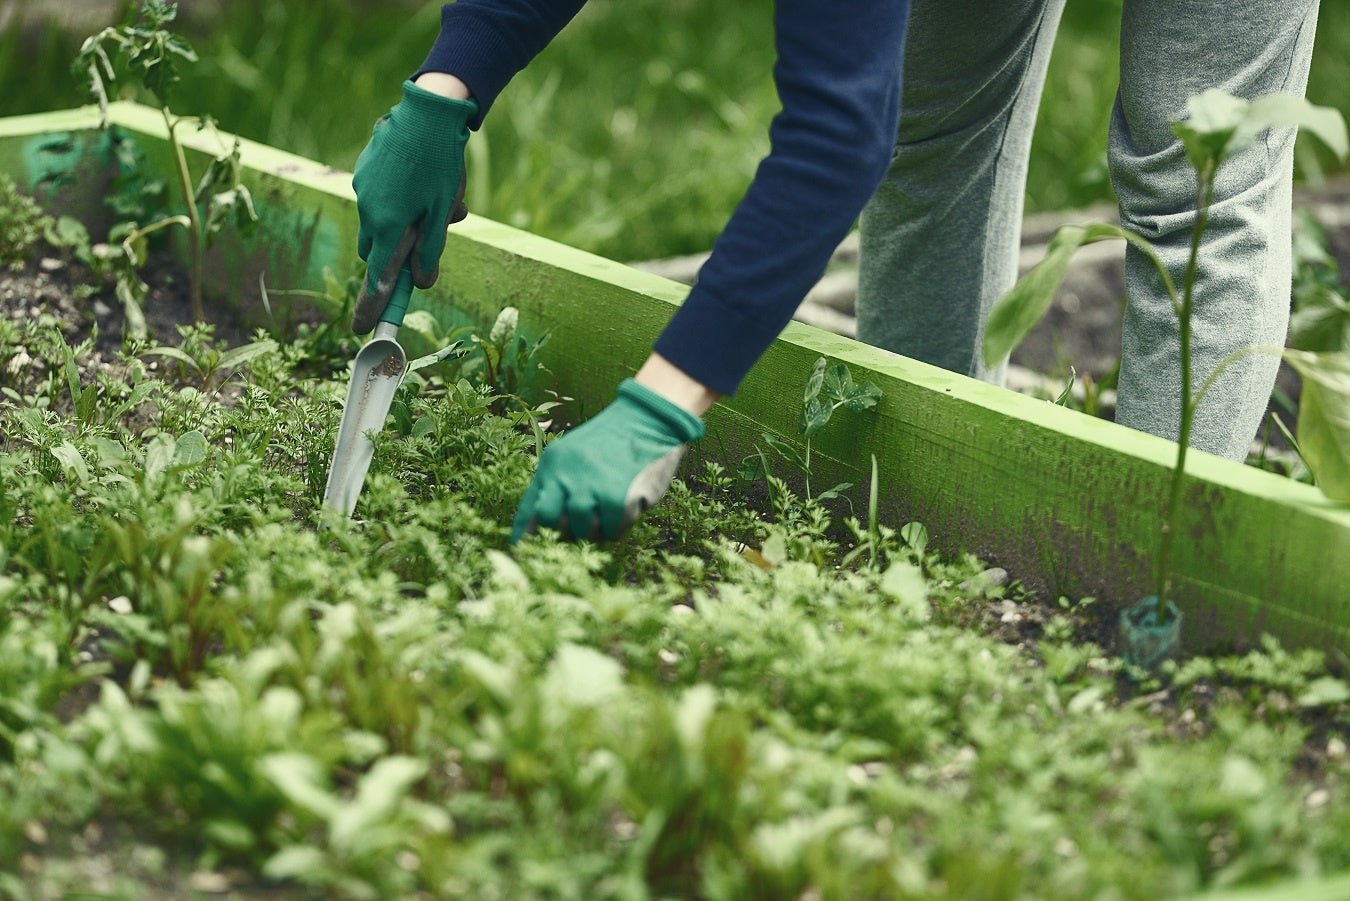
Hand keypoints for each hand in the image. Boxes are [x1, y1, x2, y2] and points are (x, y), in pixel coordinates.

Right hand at [352, 80, 476, 332]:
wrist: (426, 112)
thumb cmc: (439, 166)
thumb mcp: (442, 213)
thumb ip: (430, 251)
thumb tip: (422, 283)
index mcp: (388, 226)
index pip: (377, 279)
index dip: (372, 307)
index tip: (361, 331)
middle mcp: (369, 211)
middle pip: (377, 251)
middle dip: (395, 255)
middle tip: (423, 236)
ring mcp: (363, 189)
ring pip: (380, 222)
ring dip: (402, 222)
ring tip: (439, 196)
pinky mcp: (365, 170)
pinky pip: (378, 197)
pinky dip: (397, 197)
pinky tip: (423, 174)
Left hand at [511, 379, 705, 542]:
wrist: (646, 419)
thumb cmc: (610, 442)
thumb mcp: (573, 455)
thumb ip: (557, 484)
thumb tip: (540, 526)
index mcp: (552, 465)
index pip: (529, 509)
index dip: (525, 535)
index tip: (522, 551)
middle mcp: (566, 476)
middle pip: (551, 523)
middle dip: (564, 532)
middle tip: (580, 527)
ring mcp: (591, 488)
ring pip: (582, 531)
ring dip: (595, 529)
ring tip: (606, 514)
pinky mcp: (617, 498)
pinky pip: (611, 531)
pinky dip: (617, 527)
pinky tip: (625, 510)